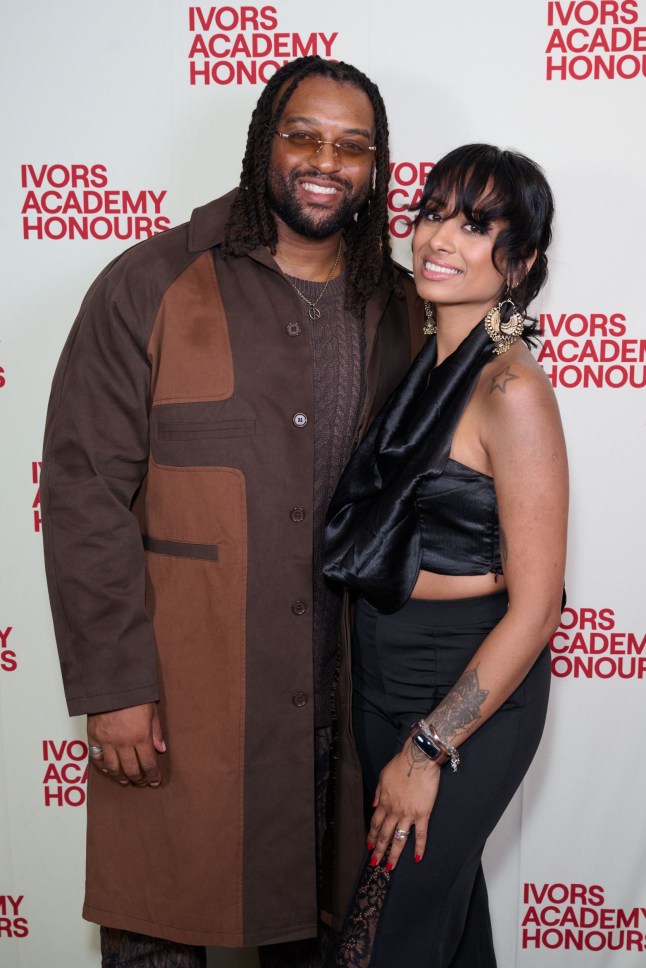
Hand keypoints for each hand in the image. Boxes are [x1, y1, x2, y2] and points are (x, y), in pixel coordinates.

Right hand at [87, 702, 165, 786]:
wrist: (110, 683)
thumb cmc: (133, 694)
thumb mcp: (151, 710)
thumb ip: (156, 731)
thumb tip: (161, 749)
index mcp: (140, 736)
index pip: (148, 764)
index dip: (153, 775)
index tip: (155, 780)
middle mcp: (123, 742)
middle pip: (132, 770)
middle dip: (139, 779)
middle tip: (142, 782)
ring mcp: (107, 742)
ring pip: (114, 769)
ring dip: (121, 777)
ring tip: (126, 780)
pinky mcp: (94, 738)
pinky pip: (98, 759)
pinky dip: (104, 768)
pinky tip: (110, 770)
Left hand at [367, 739, 440, 869]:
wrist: (418, 759)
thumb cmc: (401, 764)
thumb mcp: (383, 776)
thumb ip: (378, 793)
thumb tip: (373, 806)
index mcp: (385, 802)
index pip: (375, 823)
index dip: (371, 835)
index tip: (368, 846)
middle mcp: (394, 811)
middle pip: (384, 834)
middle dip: (378, 850)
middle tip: (375, 863)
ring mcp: (408, 814)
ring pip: (399, 839)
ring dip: (394, 854)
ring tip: (390, 866)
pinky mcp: (422, 814)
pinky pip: (421, 834)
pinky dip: (419, 847)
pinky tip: (418, 858)